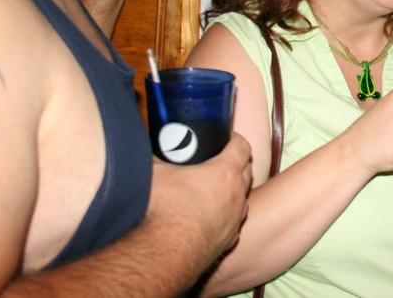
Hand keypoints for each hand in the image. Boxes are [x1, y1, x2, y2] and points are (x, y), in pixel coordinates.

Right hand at [148, 133, 252, 264]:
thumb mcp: (154, 173)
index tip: (229, 137)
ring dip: (234, 191)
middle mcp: (236, 196)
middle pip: (247, 171)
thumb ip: (154, 157)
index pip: (242, 147)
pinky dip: (227, 216)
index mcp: (224, 173)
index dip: (236, 139)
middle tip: (221, 159)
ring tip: (216, 188)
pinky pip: (234, 223)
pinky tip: (212, 216)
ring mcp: (234, 221)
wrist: (164, 254)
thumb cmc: (163, 211)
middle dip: (237, 162)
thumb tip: (146, 148)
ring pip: (242, 199)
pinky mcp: (228, 241)